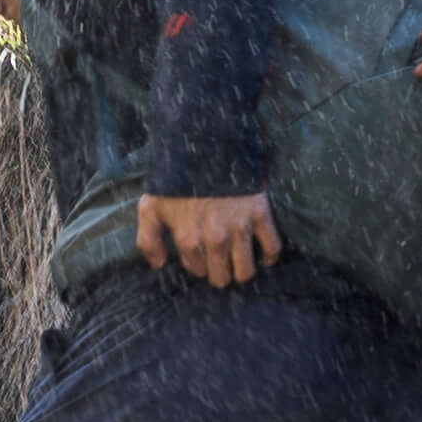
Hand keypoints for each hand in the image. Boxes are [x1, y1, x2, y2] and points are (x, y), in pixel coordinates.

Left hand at [136, 189, 282, 287]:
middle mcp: (215, 238)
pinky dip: (269, 257)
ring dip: (241, 271)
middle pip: (221, 277)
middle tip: (219, 262)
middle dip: (219, 272)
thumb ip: (148, 239)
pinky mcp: (260, 214)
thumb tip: (159, 264)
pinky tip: (262, 256)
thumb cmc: (176, 179)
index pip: (196, 270)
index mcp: (188, 238)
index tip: (200, 257)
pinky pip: (272, 248)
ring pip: (245, 271)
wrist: (206, 145)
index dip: (198, 265)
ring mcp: (240, 227)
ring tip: (237, 263)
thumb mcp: (152, 206)